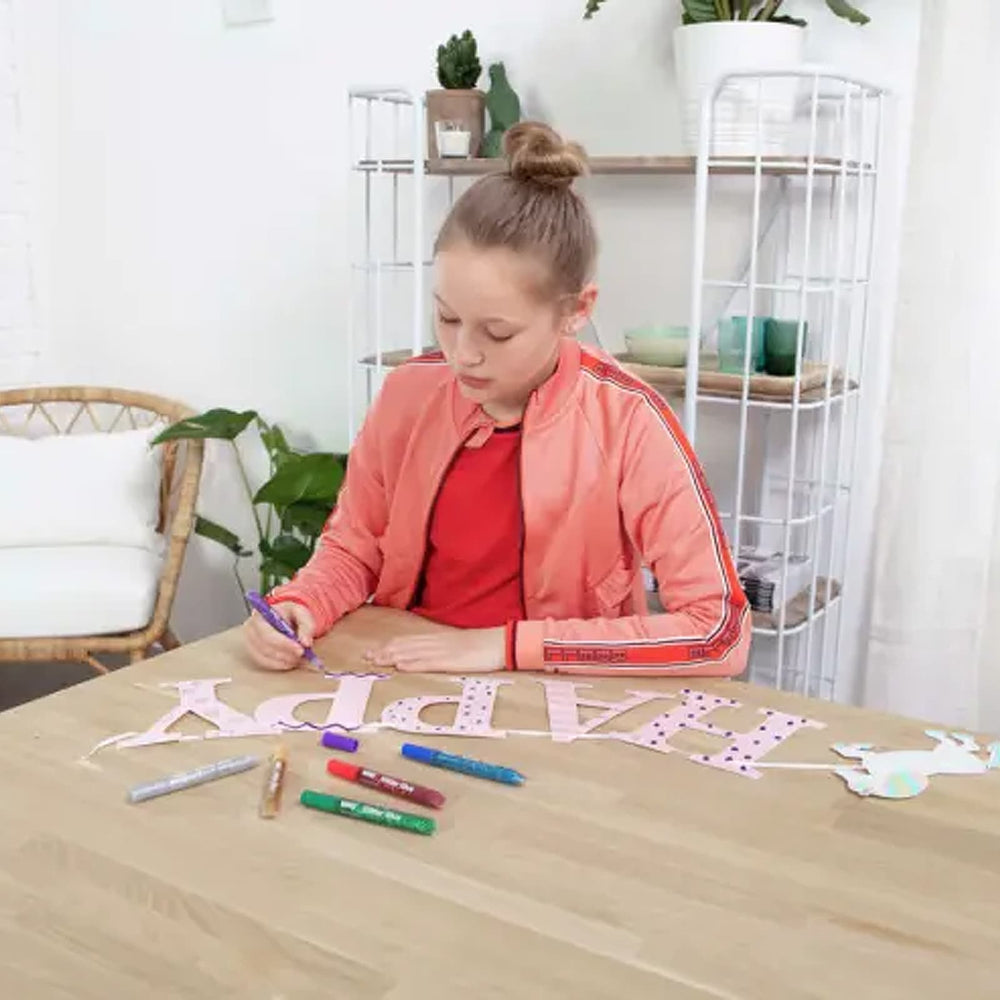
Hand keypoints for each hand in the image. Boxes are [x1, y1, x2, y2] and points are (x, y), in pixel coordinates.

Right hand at [243, 601, 316, 671]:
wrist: (284, 619)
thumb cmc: (290, 615)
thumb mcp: (301, 613)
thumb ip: (307, 625)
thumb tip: (306, 642)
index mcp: (260, 615)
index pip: (267, 634)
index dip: (284, 644)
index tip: (300, 649)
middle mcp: (251, 630)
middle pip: (265, 648)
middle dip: (286, 654)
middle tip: (302, 655)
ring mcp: (249, 643)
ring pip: (266, 658)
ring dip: (285, 660)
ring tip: (298, 657)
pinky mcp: (253, 653)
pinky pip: (265, 664)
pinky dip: (280, 665)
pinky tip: (290, 661)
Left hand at [364, 626, 505, 672]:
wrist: (499, 643)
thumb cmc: (480, 646)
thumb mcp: (456, 645)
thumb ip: (439, 649)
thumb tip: (422, 656)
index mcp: (436, 638)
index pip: (406, 641)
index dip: (388, 646)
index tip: (372, 651)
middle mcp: (435, 642)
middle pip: (404, 645)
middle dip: (383, 651)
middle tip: (365, 657)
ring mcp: (442, 650)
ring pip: (411, 652)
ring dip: (392, 656)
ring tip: (376, 660)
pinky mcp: (450, 660)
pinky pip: (428, 662)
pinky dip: (413, 663)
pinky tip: (401, 665)